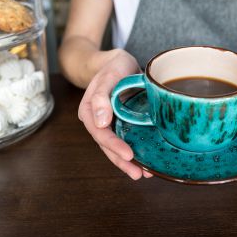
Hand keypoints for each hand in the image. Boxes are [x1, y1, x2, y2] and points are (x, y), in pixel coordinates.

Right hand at [77, 49, 152, 179]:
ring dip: (128, 162)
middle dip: (122, 162)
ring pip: (116, 146)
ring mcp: (109, 123)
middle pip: (107, 146)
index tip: (129, 155)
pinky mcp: (120, 123)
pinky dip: (135, 150)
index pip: (101, 133)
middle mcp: (97, 121)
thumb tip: (100, 122)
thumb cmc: (113, 67)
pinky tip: (147, 161)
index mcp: (89, 111)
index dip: (114, 146)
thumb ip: (101, 97)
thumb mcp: (109, 76)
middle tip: (138, 174)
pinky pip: (126, 139)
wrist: (118, 62)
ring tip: (144, 174)